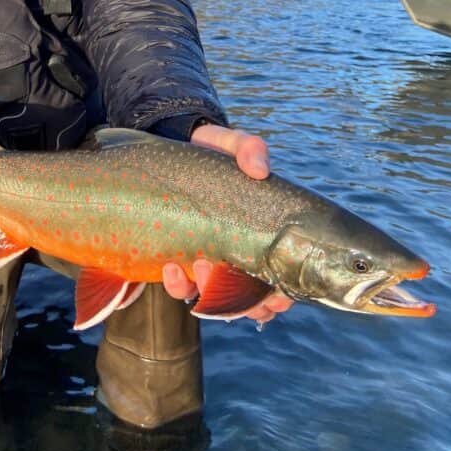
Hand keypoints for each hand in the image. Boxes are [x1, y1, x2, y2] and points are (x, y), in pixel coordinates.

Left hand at [161, 124, 293, 321]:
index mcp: (259, 239)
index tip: (276, 296)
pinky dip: (178, 285)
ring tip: (200, 267)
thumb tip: (259, 170)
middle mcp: (235, 258)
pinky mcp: (178, 260)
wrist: (175, 149)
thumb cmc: (214, 152)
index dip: (279, 299)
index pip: (278, 284)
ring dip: (208, 296)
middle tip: (229, 276)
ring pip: (213, 301)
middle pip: (248, 303)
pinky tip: (170, 267)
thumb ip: (249, 149)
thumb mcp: (232, 145)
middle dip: (243, 304)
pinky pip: (180, 288)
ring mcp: (206, 263)